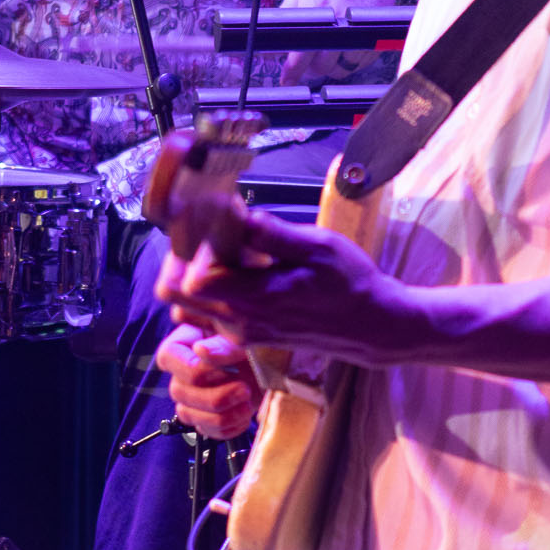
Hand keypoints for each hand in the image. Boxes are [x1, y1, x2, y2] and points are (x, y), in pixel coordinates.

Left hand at [155, 209, 418, 366]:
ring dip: (201, 272)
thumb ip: (272, 233)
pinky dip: (217, 288)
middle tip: (209, 231)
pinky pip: (212, 312)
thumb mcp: (319, 248)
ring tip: (233, 248)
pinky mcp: (250, 335)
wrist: (374, 327)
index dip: (191, 248)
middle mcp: (240, 322)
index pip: (189, 279)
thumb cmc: (352, 285)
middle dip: (182, 259)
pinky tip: (247, 267)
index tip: (213, 223)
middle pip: (176, 294)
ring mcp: (243, 333)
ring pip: (191, 303)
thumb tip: (235, 213)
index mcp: (254, 299)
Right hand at [155, 322, 260, 439]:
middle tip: (244, 389)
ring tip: (246, 403)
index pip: (168, 358)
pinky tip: (244, 414)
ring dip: (222, 415)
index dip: (195, 369)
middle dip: (216, 396)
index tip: (227, 370)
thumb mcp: (240, 337)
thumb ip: (222, 344)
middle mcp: (181, 373)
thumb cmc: (251, 343)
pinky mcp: (205, 418)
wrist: (270, 364)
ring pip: (189, 416)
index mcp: (182, 345)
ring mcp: (191, 398)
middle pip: (179, 392)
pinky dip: (229, 428)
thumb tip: (201, 351)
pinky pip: (207, 432)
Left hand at [279, 0, 394, 83]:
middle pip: (322, 65)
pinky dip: (349, 62)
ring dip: (331, 66)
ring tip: (328, 50)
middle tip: (309, 61)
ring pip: (340, 69)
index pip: (302, 50)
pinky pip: (358, 65)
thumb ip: (285, 17)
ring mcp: (360, 30)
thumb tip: (268, 47)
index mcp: (317, 7)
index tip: (287, 80)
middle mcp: (340, 20)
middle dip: (312, 68)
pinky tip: (345, 47)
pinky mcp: (375, 38)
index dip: (293, 69)